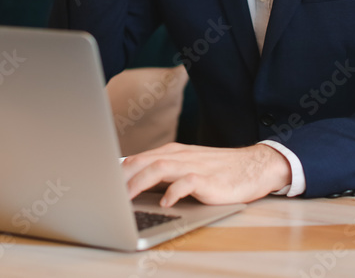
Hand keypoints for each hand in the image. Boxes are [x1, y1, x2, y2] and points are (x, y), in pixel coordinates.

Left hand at [121, 142, 291, 206]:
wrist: (254, 167)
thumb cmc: (219, 170)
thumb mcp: (187, 167)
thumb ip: (163, 173)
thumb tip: (133, 184)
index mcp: (172, 153)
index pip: (138, 158)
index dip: (117, 171)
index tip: (100, 184)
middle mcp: (180, 156)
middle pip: (143, 161)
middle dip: (121, 177)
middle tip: (104, 193)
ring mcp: (194, 166)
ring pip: (159, 168)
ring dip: (138, 182)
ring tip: (124, 198)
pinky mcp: (208, 179)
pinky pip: (186, 182)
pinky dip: (172, 192)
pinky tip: (164, 202)